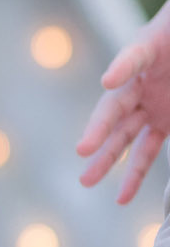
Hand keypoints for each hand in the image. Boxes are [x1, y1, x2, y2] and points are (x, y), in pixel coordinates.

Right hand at [78, 0, 169, 203]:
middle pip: (115, 107)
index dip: (123, 68)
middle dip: (99, 129)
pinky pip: (147, 152)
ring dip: (106, 160)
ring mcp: (150, 105)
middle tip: (84, 147)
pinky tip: (121, 198)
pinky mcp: (164, 123)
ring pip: (123, 136)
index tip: (111, 81)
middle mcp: (142, 81)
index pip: (133, 57)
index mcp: (148, 48)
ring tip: (86, 182)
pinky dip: (135, 175)